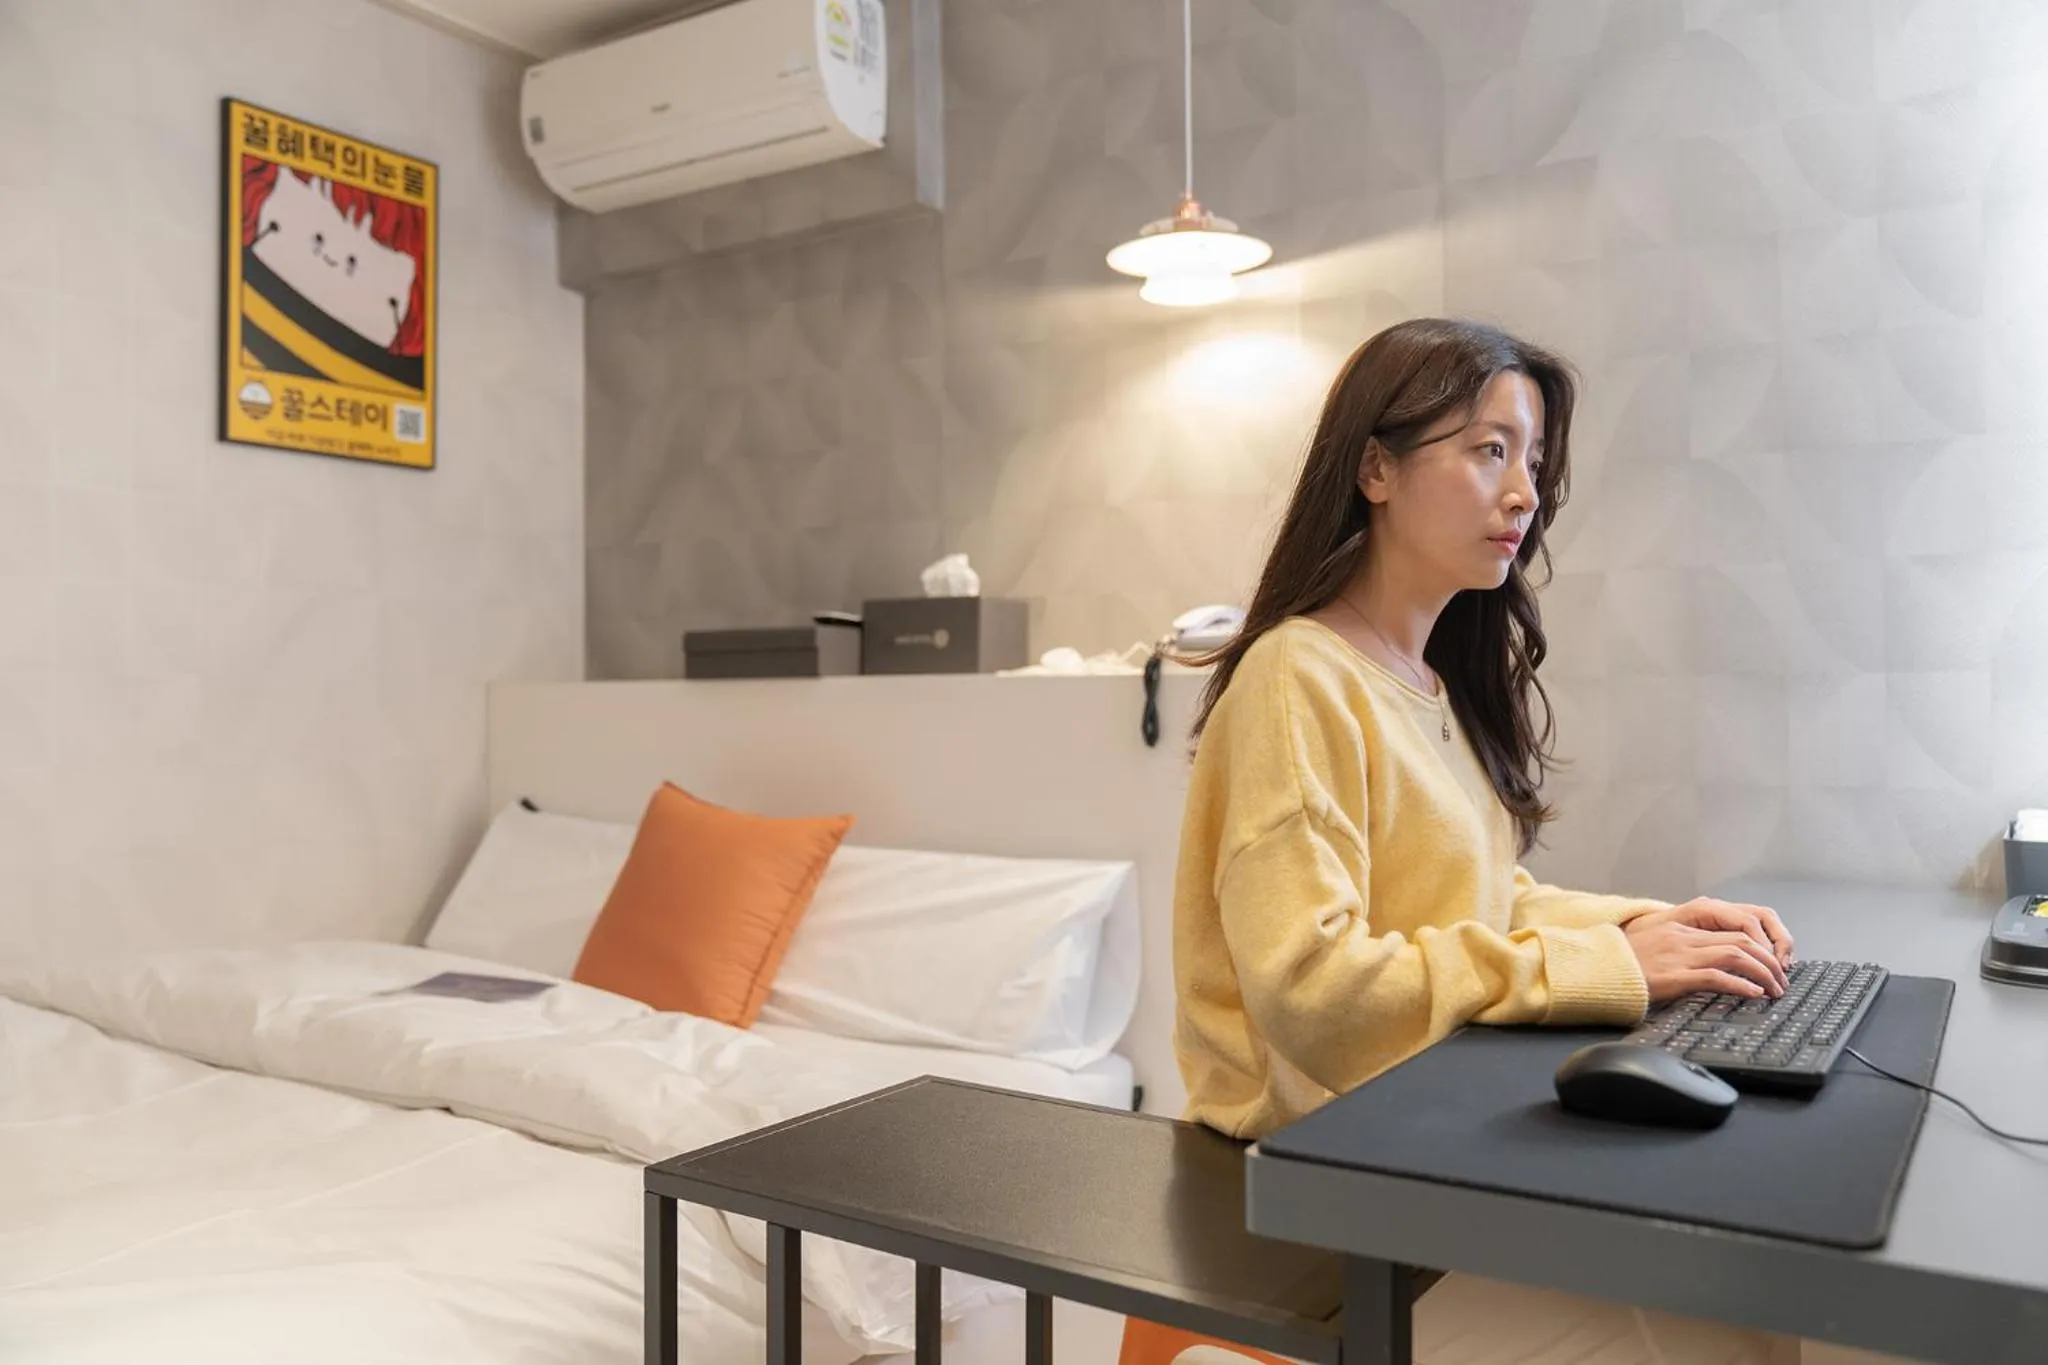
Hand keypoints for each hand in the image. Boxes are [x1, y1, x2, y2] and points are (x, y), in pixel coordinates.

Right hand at [1622, 898, 1794, 1003]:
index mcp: (1681, 926)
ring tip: (1774, 990)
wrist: (1597, 970)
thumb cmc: (1623, 962)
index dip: (1761, 944)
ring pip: (1737, 954)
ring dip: (1763, 973)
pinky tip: (1753, 995)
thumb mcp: (1655, 946)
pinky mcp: (1675, 975)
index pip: (1735, 926)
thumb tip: (1714, 964)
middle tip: (1781, 980)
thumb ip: (1682, 948)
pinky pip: (1717, 976)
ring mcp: (1680, 954)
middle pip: (1742, 939)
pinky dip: (1741, 986)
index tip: (1771, 962)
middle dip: (1769, 960)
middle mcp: (1684, 936)